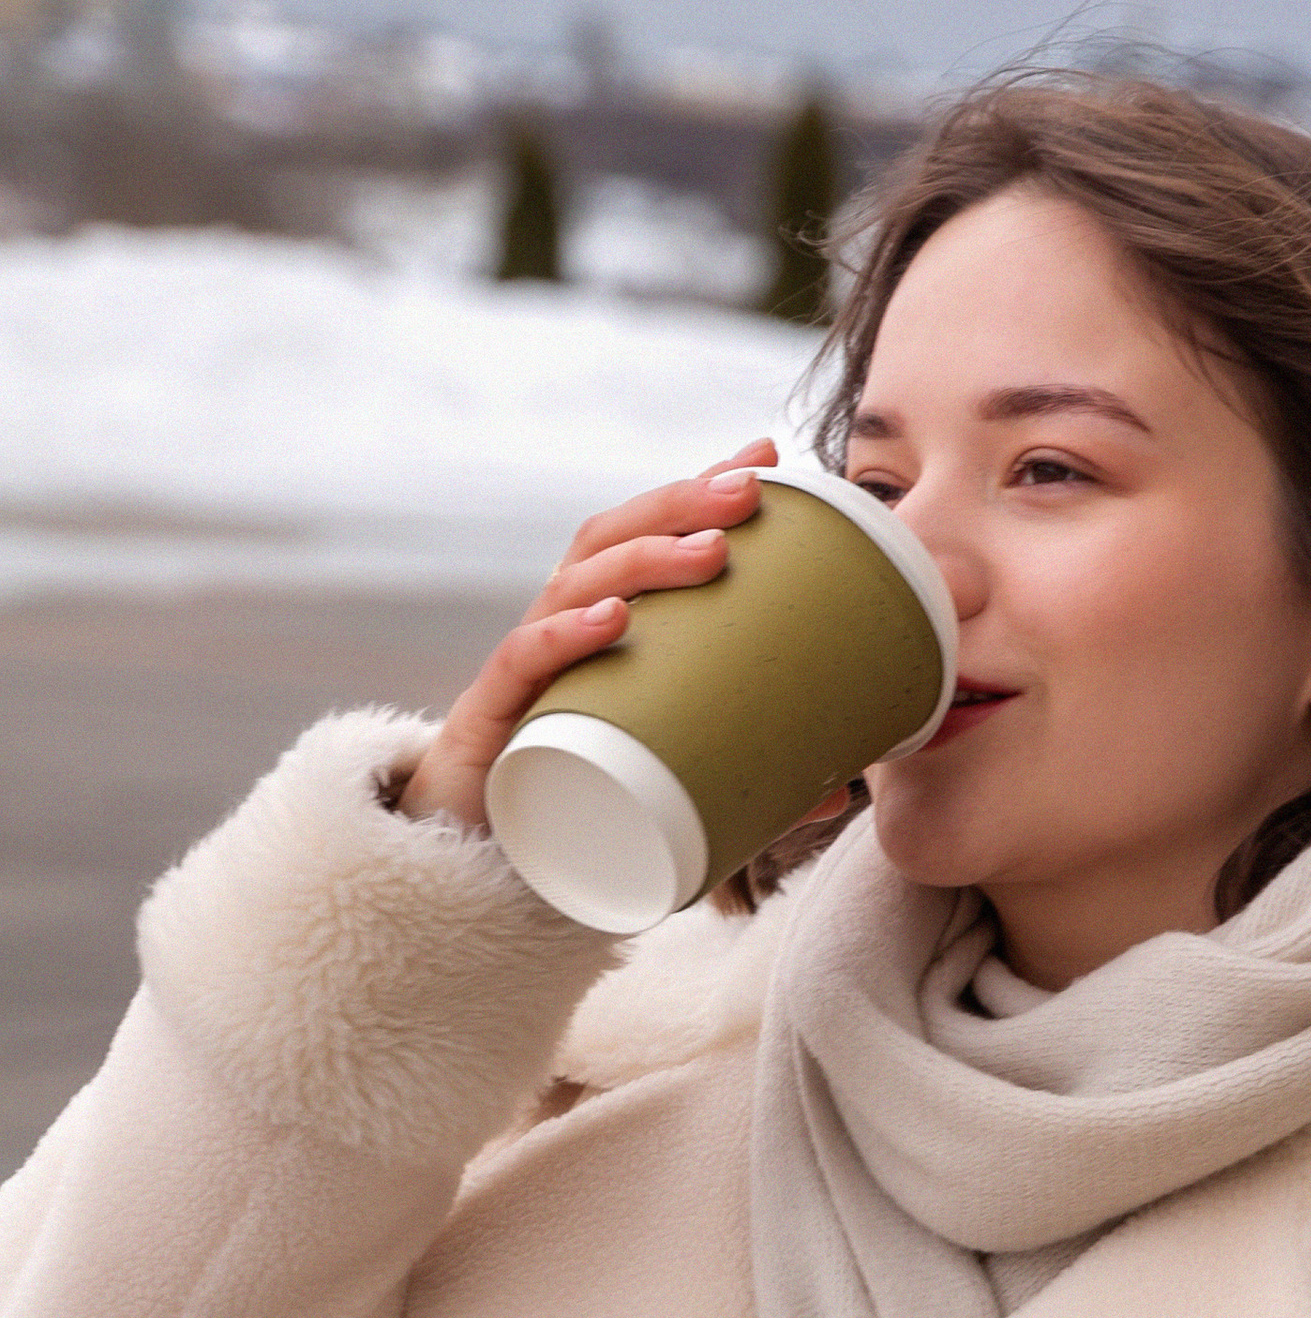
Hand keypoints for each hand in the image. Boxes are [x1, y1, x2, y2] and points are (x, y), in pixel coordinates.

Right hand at [398, 443, 780, 835]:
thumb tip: (835, 789)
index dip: (699, 489)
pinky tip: (613, 621)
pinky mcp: (492, 720)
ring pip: (576, 586)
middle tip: (750, 491)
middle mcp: (558, 628)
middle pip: (612, 539)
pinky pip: (526, 663)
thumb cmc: (571, 798)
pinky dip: (567, 635)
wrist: (467, 859)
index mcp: (598, 625)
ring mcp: (525, 669)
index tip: (768, 457)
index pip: (646, 535)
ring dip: (644, 559)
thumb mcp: (662, 773)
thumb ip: (740, 773)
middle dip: (682, 504)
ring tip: (711, 551)